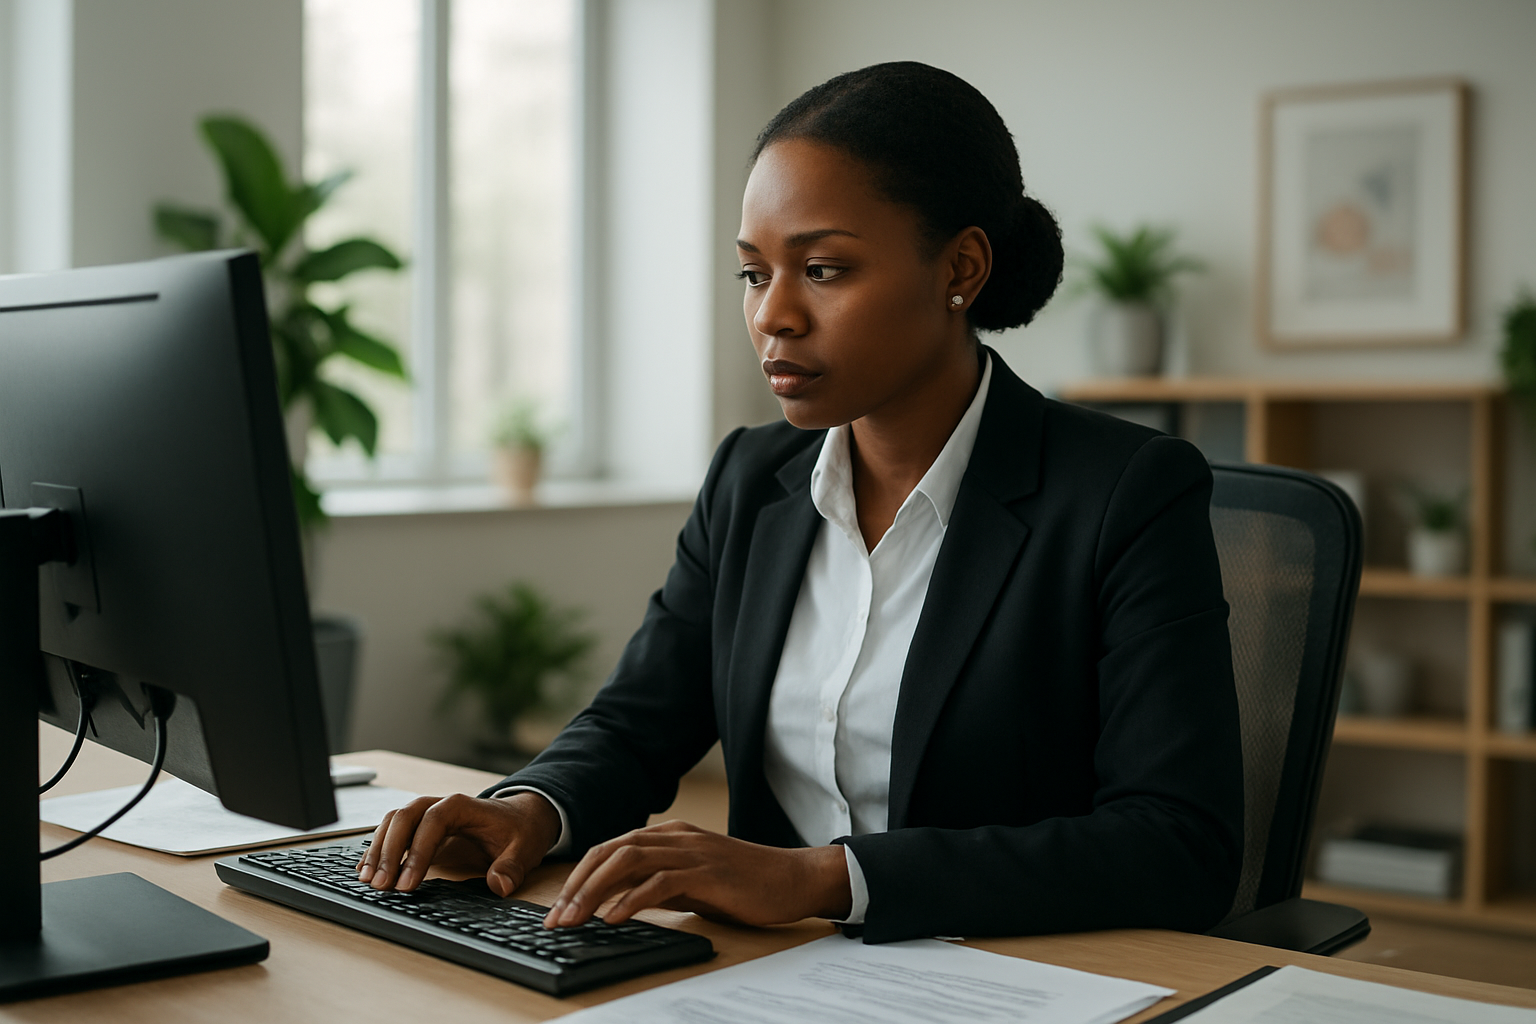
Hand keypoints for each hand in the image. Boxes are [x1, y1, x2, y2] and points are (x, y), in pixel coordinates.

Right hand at [356, 791, 560, 896]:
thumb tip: (500, 885)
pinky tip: (366, 868)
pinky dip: (379, 848)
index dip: (418, 852)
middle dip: (389, 852)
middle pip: (404, 818)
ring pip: (393, 822)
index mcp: (463, 806)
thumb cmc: (520, 831)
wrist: (522, 816)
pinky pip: (393, 830)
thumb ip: (512, 867)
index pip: (432, 822)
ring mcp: (427, 813)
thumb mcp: (525, 849)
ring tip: (368, 881)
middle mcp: (440, 804)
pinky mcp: (421, 826)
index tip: (408, 884)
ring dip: (379, 850)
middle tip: (381, 885)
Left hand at [544, 820, 851, 928]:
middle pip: (611, 851)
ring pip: (628, 861)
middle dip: (577, 885)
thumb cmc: (745, 884)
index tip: (559, 909)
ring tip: (575, 919)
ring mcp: (691, 851)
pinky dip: (632, 898)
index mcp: (670, 836)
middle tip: (556, 919)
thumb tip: (620, 903)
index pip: (611, 849)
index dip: (580, 877)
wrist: (792, 878)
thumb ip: (659, 885)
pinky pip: (659, 881)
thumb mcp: (693, 883)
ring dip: (595, 891)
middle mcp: (675, 837)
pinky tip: (614, 917)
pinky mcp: (706, 871)